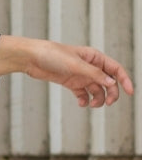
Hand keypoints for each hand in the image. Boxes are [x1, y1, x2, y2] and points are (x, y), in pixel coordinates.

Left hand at [0, 35, 134, 106]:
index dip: (124, 80)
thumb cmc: (52, 55)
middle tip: (109, 103)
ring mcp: (80, 75)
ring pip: (96, 90)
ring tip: (92, 104)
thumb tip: (112, 84)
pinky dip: (85, 100)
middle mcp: (89, 66)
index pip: (115, 69)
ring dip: (98, 98)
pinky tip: (81, 103)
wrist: (31, 58)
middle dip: (111, 93)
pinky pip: (83, 94)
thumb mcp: (76, 64)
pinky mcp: (70, 82)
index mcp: (94, 57)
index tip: (130, 92)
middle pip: (108, 82)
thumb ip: (94, 74)